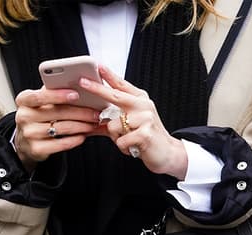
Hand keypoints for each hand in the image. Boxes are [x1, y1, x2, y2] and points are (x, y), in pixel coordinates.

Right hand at [13, 87, 102, 170]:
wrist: (25, 142)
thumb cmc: (37, 117)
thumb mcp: (40, 103)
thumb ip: (52, 93)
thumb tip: (77, 85)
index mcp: (24, 100)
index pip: (41, 96)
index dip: (58, 95)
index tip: (76, 94)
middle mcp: (24, 116)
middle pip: (56, 112)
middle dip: (80, 112)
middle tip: (95, 112)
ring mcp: (29, 134)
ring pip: (62, 128)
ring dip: (82, 126)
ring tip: (93, 124)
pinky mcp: (37, 149)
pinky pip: (61, 144)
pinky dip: (75, 139)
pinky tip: (83, 136)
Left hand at [79, 65, 187, 179]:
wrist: (168, 153)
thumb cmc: (147, 137)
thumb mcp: (131, 124)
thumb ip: (112, 119)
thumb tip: (90, 121)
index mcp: (140, 100)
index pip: (122, 85)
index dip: (109, 75)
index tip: (98, 65)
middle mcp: (143, 106)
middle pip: (115, 96)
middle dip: (97, 89)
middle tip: (83, 82)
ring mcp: (145, 119)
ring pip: (113, 126)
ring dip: (116, 137)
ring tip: (128, 140)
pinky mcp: (145, 134)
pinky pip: (120, 141)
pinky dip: (123, 148)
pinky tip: (133, 148)